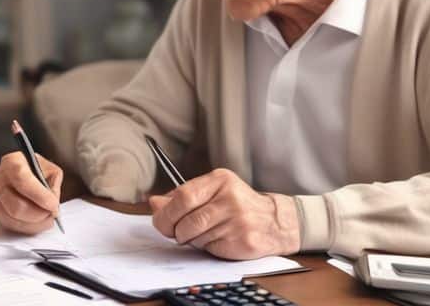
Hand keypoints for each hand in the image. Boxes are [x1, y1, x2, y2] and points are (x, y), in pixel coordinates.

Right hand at [0, 151, 62, 233]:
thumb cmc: (34, 170)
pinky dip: (27, 227)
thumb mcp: (50, 170)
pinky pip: (11, 226)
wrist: (18, 171)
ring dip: (35, 224)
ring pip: (14, 220)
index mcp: (12, 163)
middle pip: (17, 207)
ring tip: (46, 217)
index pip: (22, 181)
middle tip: (52, 213)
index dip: (40, 196)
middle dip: (39, 214)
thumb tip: (52, 207)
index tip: (53, 205)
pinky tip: (36, 220)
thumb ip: (53, 187)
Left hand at [149, 168, 299, 259]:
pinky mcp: (243, 240)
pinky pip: (211, 248)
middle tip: (175, 233)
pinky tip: (218, 240)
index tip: (161, 221)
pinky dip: (207, 247)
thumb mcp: (212, 193)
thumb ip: (181, 197)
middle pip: (186, 218)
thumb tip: (153, 203)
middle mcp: (230, 197)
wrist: (276, 222)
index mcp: (220, 180)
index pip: (183, 196)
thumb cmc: (237, 206)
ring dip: (192, 240)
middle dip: (174, 230)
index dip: (166, 213)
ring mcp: (238, 219)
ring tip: (203, 234)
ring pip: (196, 236)